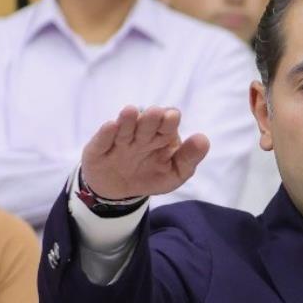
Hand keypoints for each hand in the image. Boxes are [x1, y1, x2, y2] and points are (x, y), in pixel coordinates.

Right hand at [81, 105, 209, 199]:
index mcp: (161, 136)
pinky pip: (102, 141)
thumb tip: (204, 140)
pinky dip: (106, 134)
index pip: (167, 125)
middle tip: (155, 113)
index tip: (172, 117)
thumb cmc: (150, 176)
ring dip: (127, 121)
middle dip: (150, 119)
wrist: (118, 191)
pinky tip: (111, 126)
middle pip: (146, 124)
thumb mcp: (174, 174)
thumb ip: (188, 158)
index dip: (169, 121)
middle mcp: (140, 134)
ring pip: (124, 129)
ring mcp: (119, 141)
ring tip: (131, 111)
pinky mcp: (99, 149)